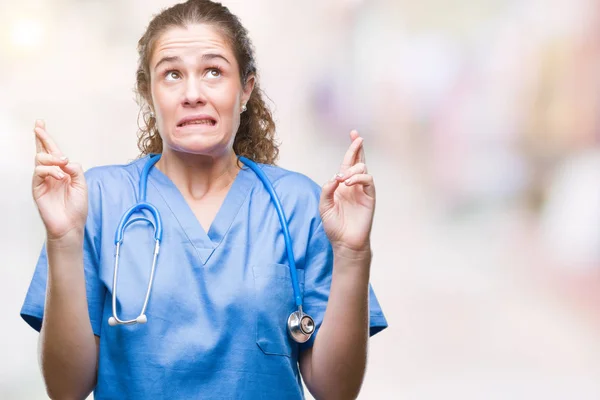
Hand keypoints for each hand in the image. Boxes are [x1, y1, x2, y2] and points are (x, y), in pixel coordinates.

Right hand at [32, 120, 87, 240]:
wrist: (71, 225)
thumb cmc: (76, 208)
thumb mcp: (82, 185)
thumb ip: (75, 170)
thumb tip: (66, 160)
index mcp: (62, 172)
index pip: (53, 152)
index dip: (46, 139)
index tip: (40, 124)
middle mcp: (51, 174)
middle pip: (42, 151)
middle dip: (40, 138)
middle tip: (39, 127)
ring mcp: (43, 180)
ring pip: (40, 159)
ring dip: (53, 158)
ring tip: (63, 164)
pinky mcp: (37, 188)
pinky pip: (39, 172)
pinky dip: (51, 171)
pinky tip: (60, 176)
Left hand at [319, 130, 374, 253]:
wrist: (345, 242)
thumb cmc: (334, 226)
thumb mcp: (324, 205)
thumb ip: (327, 189)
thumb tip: (336, 176)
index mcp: (342, 185)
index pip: (348, 163)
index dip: (351, 149)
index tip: (354, 134)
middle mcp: (353, 185)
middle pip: (358, 161)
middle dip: (357, 148)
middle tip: (357, 138)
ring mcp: (362, 191)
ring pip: (362, 168)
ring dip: (352, 169)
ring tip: (343, 180)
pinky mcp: (370, 197)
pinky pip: (368, 180)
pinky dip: (358, 178)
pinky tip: (348, 183)